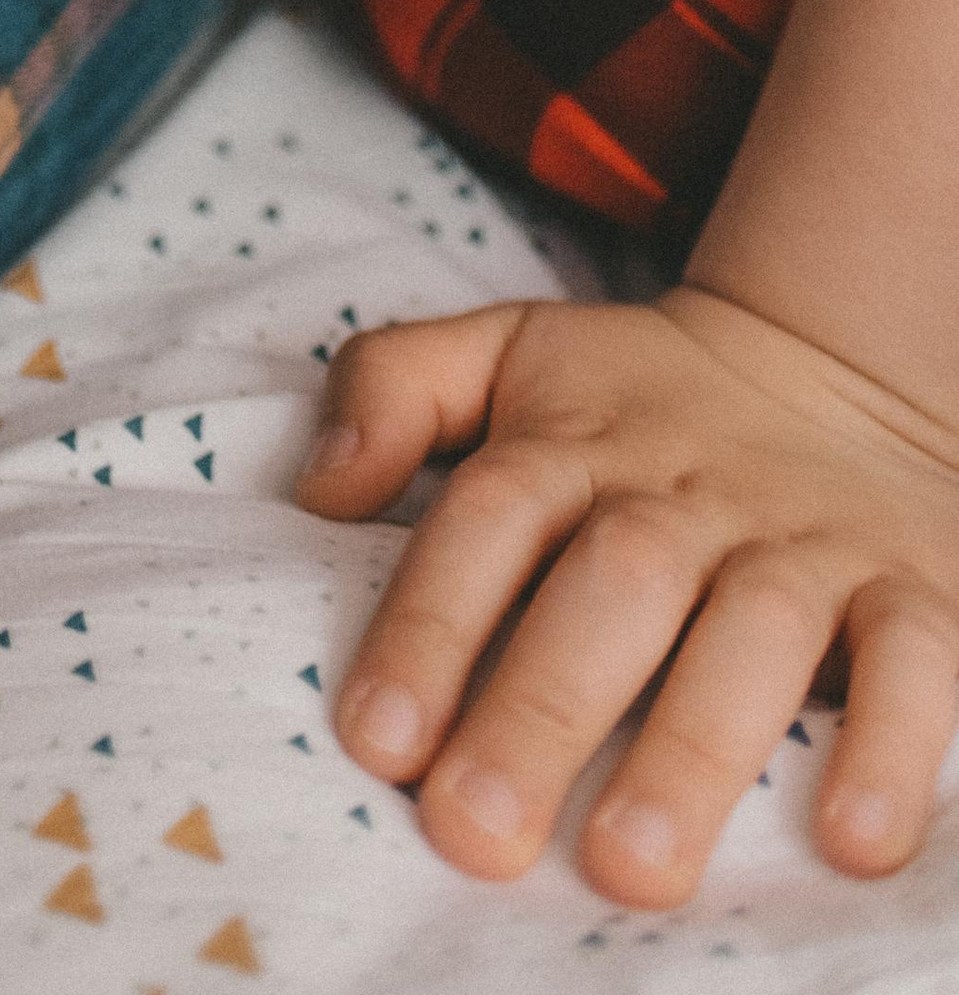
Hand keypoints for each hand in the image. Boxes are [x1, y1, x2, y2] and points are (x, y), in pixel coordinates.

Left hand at [300, 285, 958, 904]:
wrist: (832, 368)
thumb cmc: (632, 398)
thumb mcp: (505, 349)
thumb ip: (392, 387)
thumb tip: (317, 490)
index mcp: (573, 440)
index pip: (489, 518)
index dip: (431, 624)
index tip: (379, 737)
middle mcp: (683, 493)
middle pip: (610, 585)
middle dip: (541, 709)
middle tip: (478, 831)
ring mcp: (802, 542)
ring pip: (752, 632)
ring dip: (691, 750)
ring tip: (628, 867)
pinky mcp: (912, 588)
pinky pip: (917, 663)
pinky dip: (890, 745)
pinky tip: (847, 841)